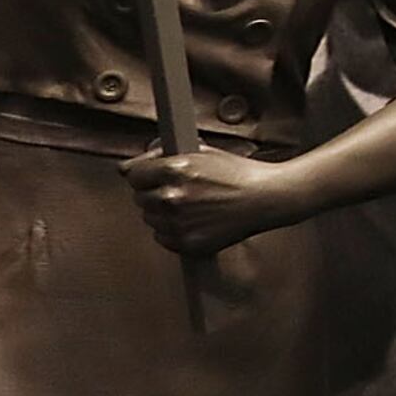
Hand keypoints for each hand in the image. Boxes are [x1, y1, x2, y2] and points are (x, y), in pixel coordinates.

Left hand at [119, 144, 299, 255]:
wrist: (268, 198)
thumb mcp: (202, 153)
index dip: (145, 175)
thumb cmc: (239, 174)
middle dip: (154, 193)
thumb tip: (127, 167)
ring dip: (163, 213)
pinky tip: (194, 220)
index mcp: (175, 170)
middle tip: (180, 190)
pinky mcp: (187, 242)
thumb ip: (162, 157)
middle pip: (139, 198)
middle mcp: (172, 196)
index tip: (153, 177)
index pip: (133, 175)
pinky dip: (173, 231)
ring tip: (191, 205)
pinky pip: (162, 237)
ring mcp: (179, 222)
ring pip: (149, 219)